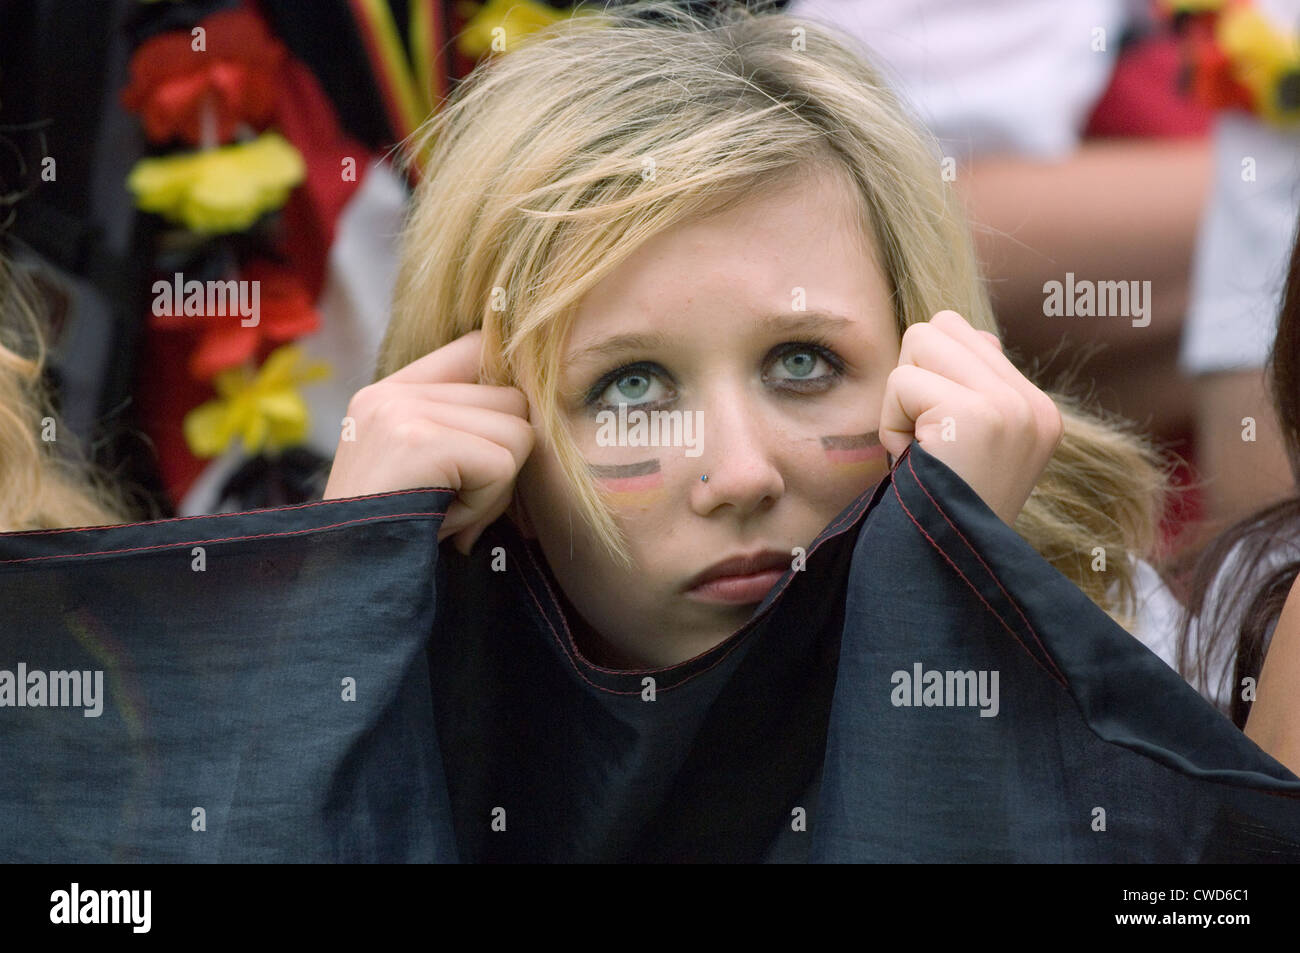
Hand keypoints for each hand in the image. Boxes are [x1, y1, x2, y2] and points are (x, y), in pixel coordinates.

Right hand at [323, 329, 534, 554]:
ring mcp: (402, 412)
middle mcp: (392, 393)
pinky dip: (487, 504)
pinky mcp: (419, 442)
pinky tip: (449, 523)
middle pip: (511, 398)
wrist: (345, 584)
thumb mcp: (426, 472)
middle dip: (505, 459)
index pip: (477, 348)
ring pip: (517, 431)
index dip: (505, 394)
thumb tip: (539, 413)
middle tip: (462, 502)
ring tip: (450, 512)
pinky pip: (503, 464)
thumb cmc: (397, 538)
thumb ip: (465, 431)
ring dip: (497, 487)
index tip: (499, 446)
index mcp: (389, 393)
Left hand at [879, 310, 1062, 524]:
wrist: (943, 575)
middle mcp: (1034, 406)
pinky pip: (902, 383)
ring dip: (899, 401)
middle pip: (939, 326)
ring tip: (920, 452)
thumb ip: (971, 388)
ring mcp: (1013, 408)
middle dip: (911, 380)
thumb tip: (964, 333)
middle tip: (922, 442)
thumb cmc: (937, 512)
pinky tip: (914, 463)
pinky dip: (891, 424)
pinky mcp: (979, 415)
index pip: (967, 335)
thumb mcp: (968, 448)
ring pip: (920, 341)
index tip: (935, 437)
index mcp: (1037, 410)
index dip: (928, 378)